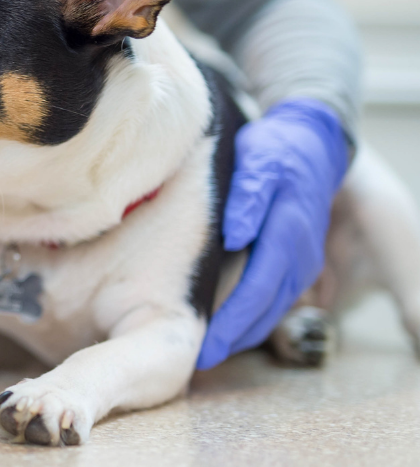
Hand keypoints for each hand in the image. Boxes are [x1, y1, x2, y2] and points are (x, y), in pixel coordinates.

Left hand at [196, 98, 349, 369]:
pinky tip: (228, 327)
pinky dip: (254, 318)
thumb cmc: (275, 153)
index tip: (204, 348)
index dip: (231, 323)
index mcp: (287, 234)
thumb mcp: (258, 161)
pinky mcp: (299, 264)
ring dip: (243, 334)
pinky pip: (276, 300)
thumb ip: (247, 195)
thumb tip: (235, 233)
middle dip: (233, 340)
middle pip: (265, 310)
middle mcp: (300, 256)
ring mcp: (304, 263)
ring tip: (208, 352)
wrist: (312, 147)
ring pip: (273, 310)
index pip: (256, 289)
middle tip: (197, 361)